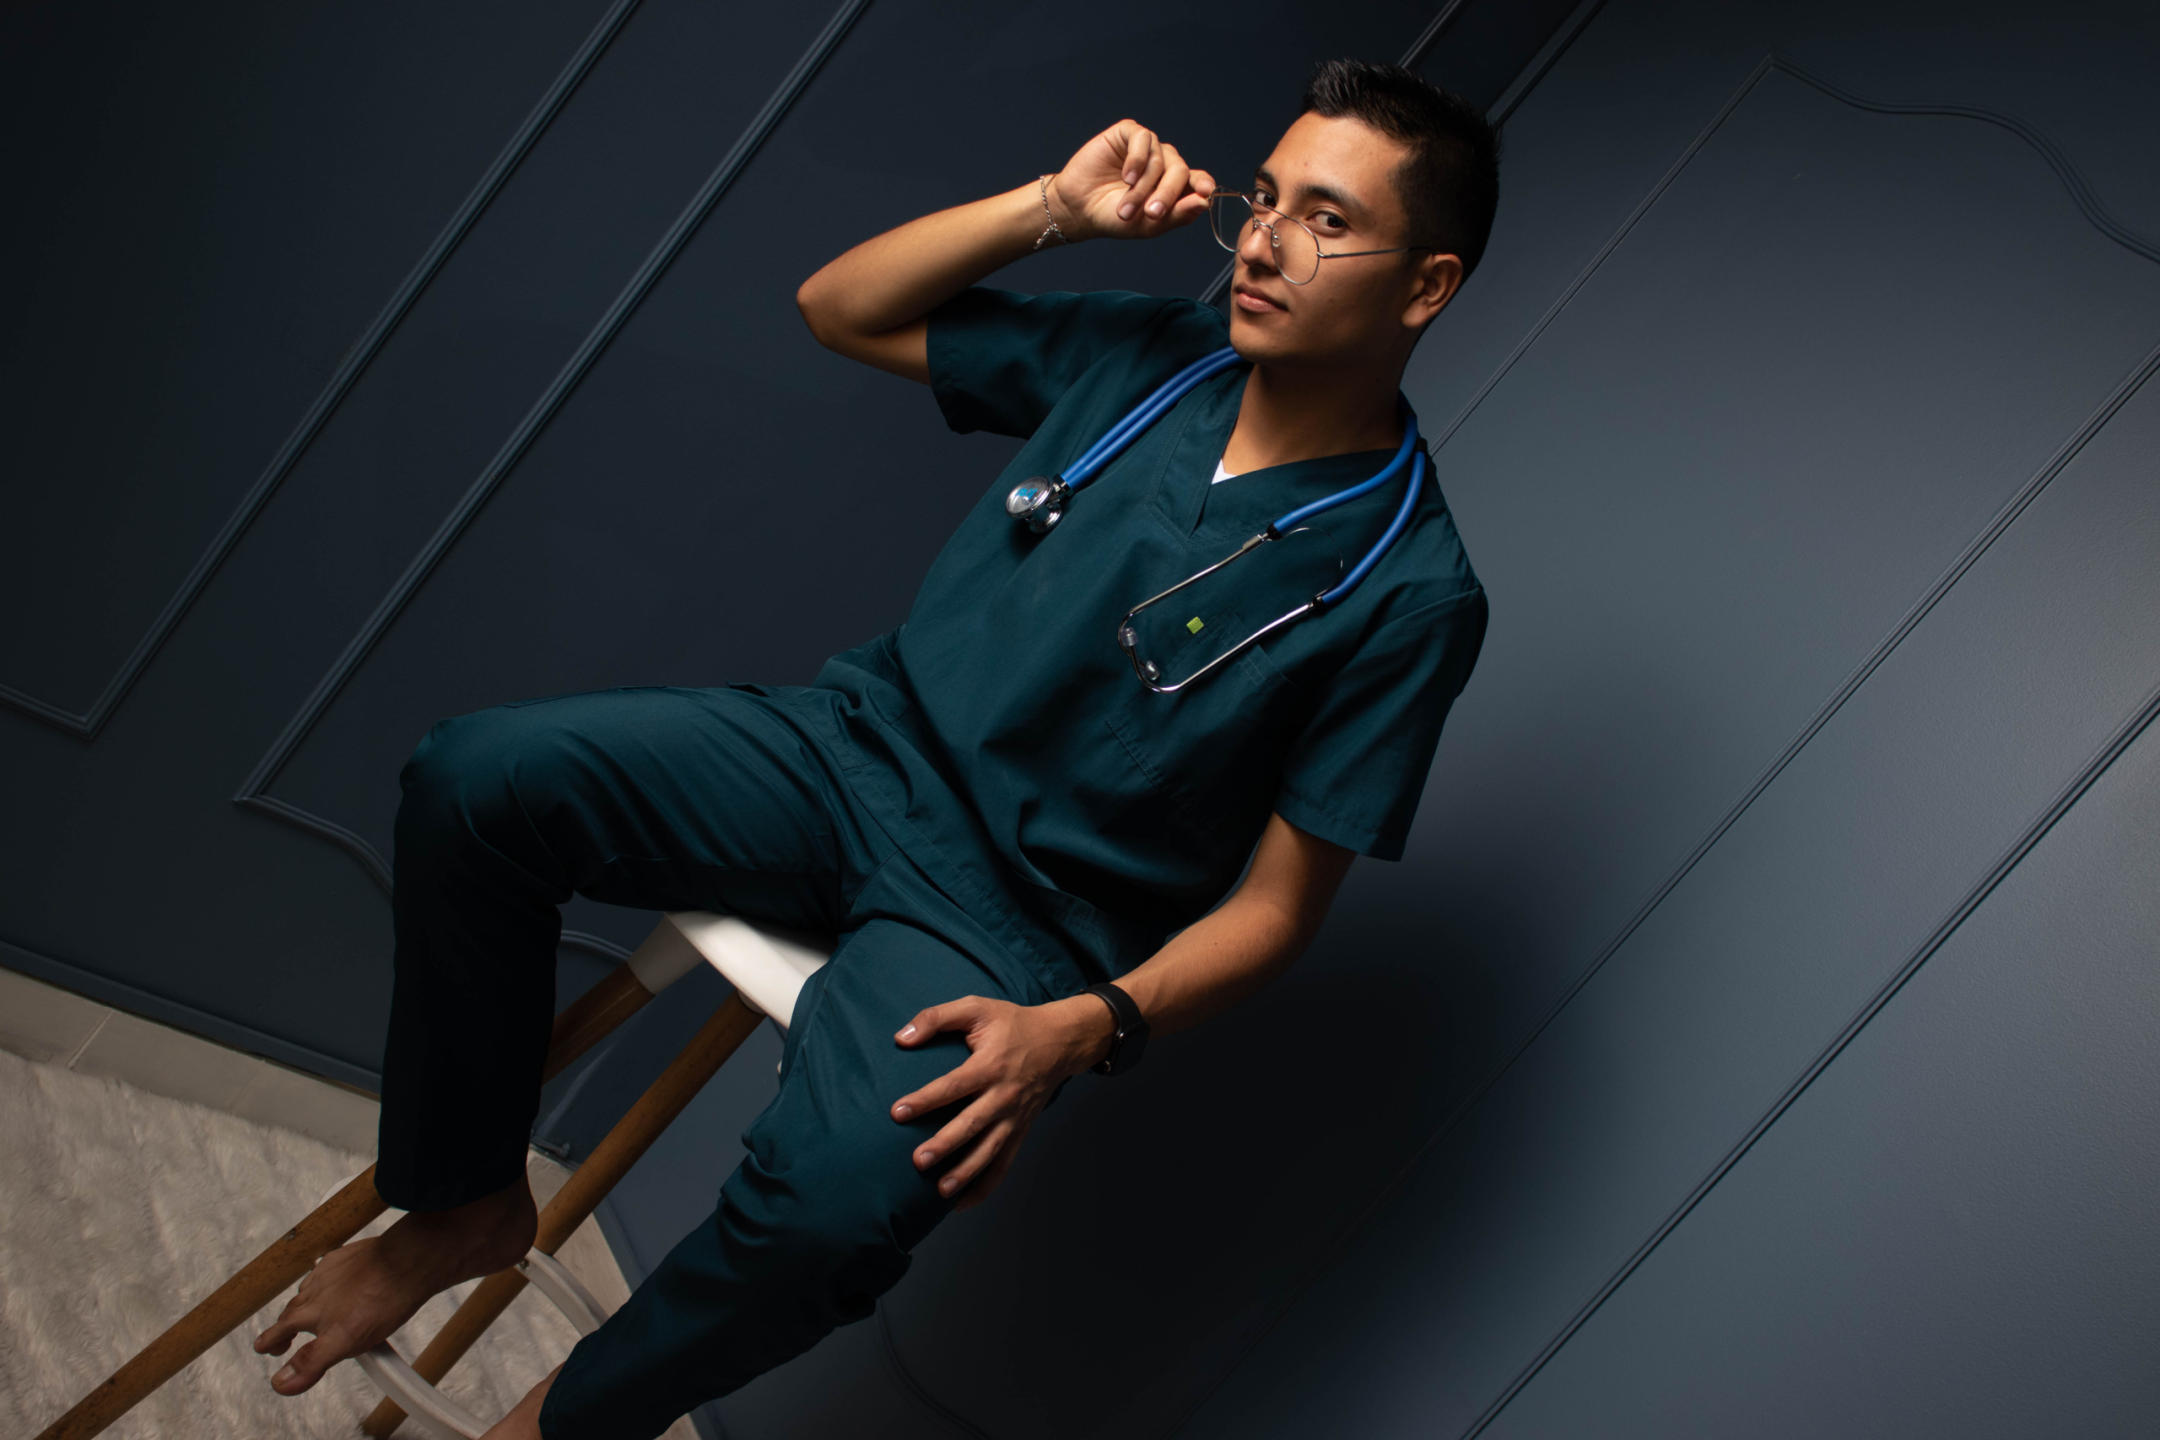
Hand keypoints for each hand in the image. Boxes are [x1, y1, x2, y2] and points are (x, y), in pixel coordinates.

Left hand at [890, 994, 1110, 1209]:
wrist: (1060, 1042)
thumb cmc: (1012, 1024)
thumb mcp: (976, 1007)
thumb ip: (936, 1017)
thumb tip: (901, 1037)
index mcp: (990, 1065)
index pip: (954, 1086)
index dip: (926, 1099)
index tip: (898, 1112)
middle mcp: (1004, 1095)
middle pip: (972, 1124)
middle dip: (946, 1145)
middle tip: (918, 1161)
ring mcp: (1014, 1117)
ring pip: (990, 1151)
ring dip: (966, 1172)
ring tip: (940, 1191)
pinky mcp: (1019, 1131)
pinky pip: (1004, 1164)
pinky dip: (985, 1186)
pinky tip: (961, 1204)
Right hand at [1047, 119, 1216, 242]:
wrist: (1079, 208)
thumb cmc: (1113, 217)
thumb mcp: (1148, 225)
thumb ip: (1178, 214)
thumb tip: (1205, 201)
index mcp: (1173, 185)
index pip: (1197, 180)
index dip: (1203, 184)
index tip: (1205, 192)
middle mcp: (1164, 163)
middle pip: (1180, 171)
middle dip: (1167, 194)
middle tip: (1151, 214)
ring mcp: (1147, 147)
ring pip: (1160, 159)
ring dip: (1144, 186)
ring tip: (1126, 207)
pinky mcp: (1128, 133)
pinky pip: (1143, 139)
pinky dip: (1137, 160)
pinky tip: (1126, 177)